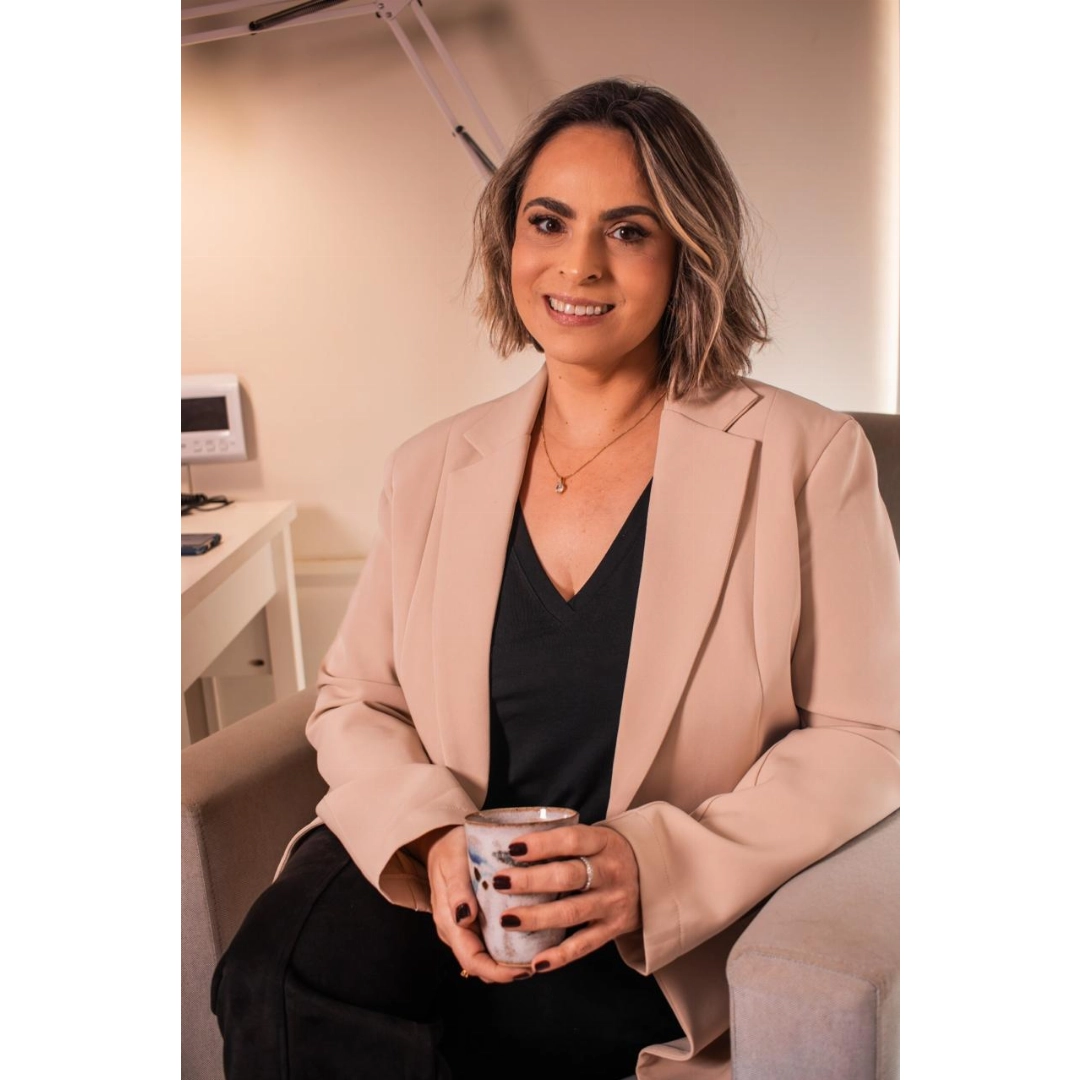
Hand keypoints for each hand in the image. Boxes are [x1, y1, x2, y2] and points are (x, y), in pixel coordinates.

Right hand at [423, 826, 522, 984]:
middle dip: (507, 970)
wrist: (443, 840)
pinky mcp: (474, 919)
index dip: (497, 972)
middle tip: (537, 963)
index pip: (472, 960)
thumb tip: (465, 917)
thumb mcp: (453, 862)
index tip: (523, 970)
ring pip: (487, 954)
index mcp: (449, 922)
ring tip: (536, 953)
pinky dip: (507, 944)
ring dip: (508, 960)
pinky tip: (527, 936)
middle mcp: (457, 930)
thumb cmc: (449, 849)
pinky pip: (490, 940)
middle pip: (481, 964)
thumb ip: (457, 888)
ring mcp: (465, 926)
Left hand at [494, 824, 641, 973]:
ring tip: (506, 919)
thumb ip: (562, 842)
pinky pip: (584, 945)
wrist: (653, 876)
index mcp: (603, 842)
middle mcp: (610, 872)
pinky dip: (560, 955)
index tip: (512, 848)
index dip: (542, 844)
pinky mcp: (613, 929)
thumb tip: (508, 847)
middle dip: (531, 880)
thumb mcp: (594, 838)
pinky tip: (536, 961)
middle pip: (568, 876)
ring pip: (572, 912)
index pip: (572, 840)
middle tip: (499, 881)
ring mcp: (613, 903)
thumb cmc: (606, 854)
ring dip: (537, 917)